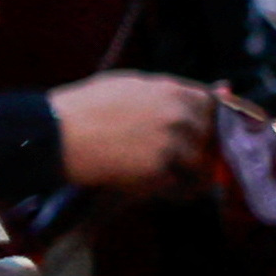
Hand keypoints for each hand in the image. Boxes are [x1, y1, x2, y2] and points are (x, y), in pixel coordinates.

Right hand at [47, 71, 217, 194]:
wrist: (54, 135)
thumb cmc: (83, 108)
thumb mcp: (127, 86)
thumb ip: (169, 90)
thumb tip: (221, 87)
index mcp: (169, 89)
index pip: (210, 103)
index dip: (203, 118)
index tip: (192, 128)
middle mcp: (177, 115)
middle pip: (207, 135)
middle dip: (194, 146)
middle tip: (171, 156)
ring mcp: (170, 144)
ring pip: (198, 164)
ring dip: (183, 171)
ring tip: (157, 174)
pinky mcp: (158, 171)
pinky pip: (177, 186)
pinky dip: (165, 189)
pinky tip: (144, 185)